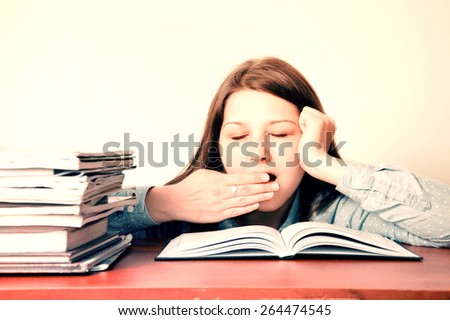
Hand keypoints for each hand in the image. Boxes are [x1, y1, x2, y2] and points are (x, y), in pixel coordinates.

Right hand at [146, 169, 278, 223]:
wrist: (176, 202)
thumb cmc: (190, 186)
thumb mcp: (205, 174)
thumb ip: (221, 176)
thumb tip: (236, 176)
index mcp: (218, 181)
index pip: (241, 178)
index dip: (255, 177)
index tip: (267, 176)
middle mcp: (221, 193)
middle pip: (246, 190)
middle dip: (263, 187)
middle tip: (276, 185)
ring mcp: (219, 206)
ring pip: (244, 201)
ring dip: (259, 197)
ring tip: (270, 194)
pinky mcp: (217, 216)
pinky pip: (236, 212)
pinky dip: (247, 208)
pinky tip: (256, 205)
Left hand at [298, 107, 342, 183]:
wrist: (314, 161)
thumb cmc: (311, 153)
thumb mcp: (313, 136)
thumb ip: (312, 126)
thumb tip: (304, 118)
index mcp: (331, 123)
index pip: (311, 113)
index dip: (307, 125)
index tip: (313, 138)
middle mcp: (330, 120)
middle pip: (308, 110)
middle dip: (305, 123)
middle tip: (310, 137)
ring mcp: (326, 120)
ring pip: (305, 112)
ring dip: (303, 124)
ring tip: (309, 136)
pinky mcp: (318, 121)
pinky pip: (303, 114)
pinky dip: (301, 125)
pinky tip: (308, 135)